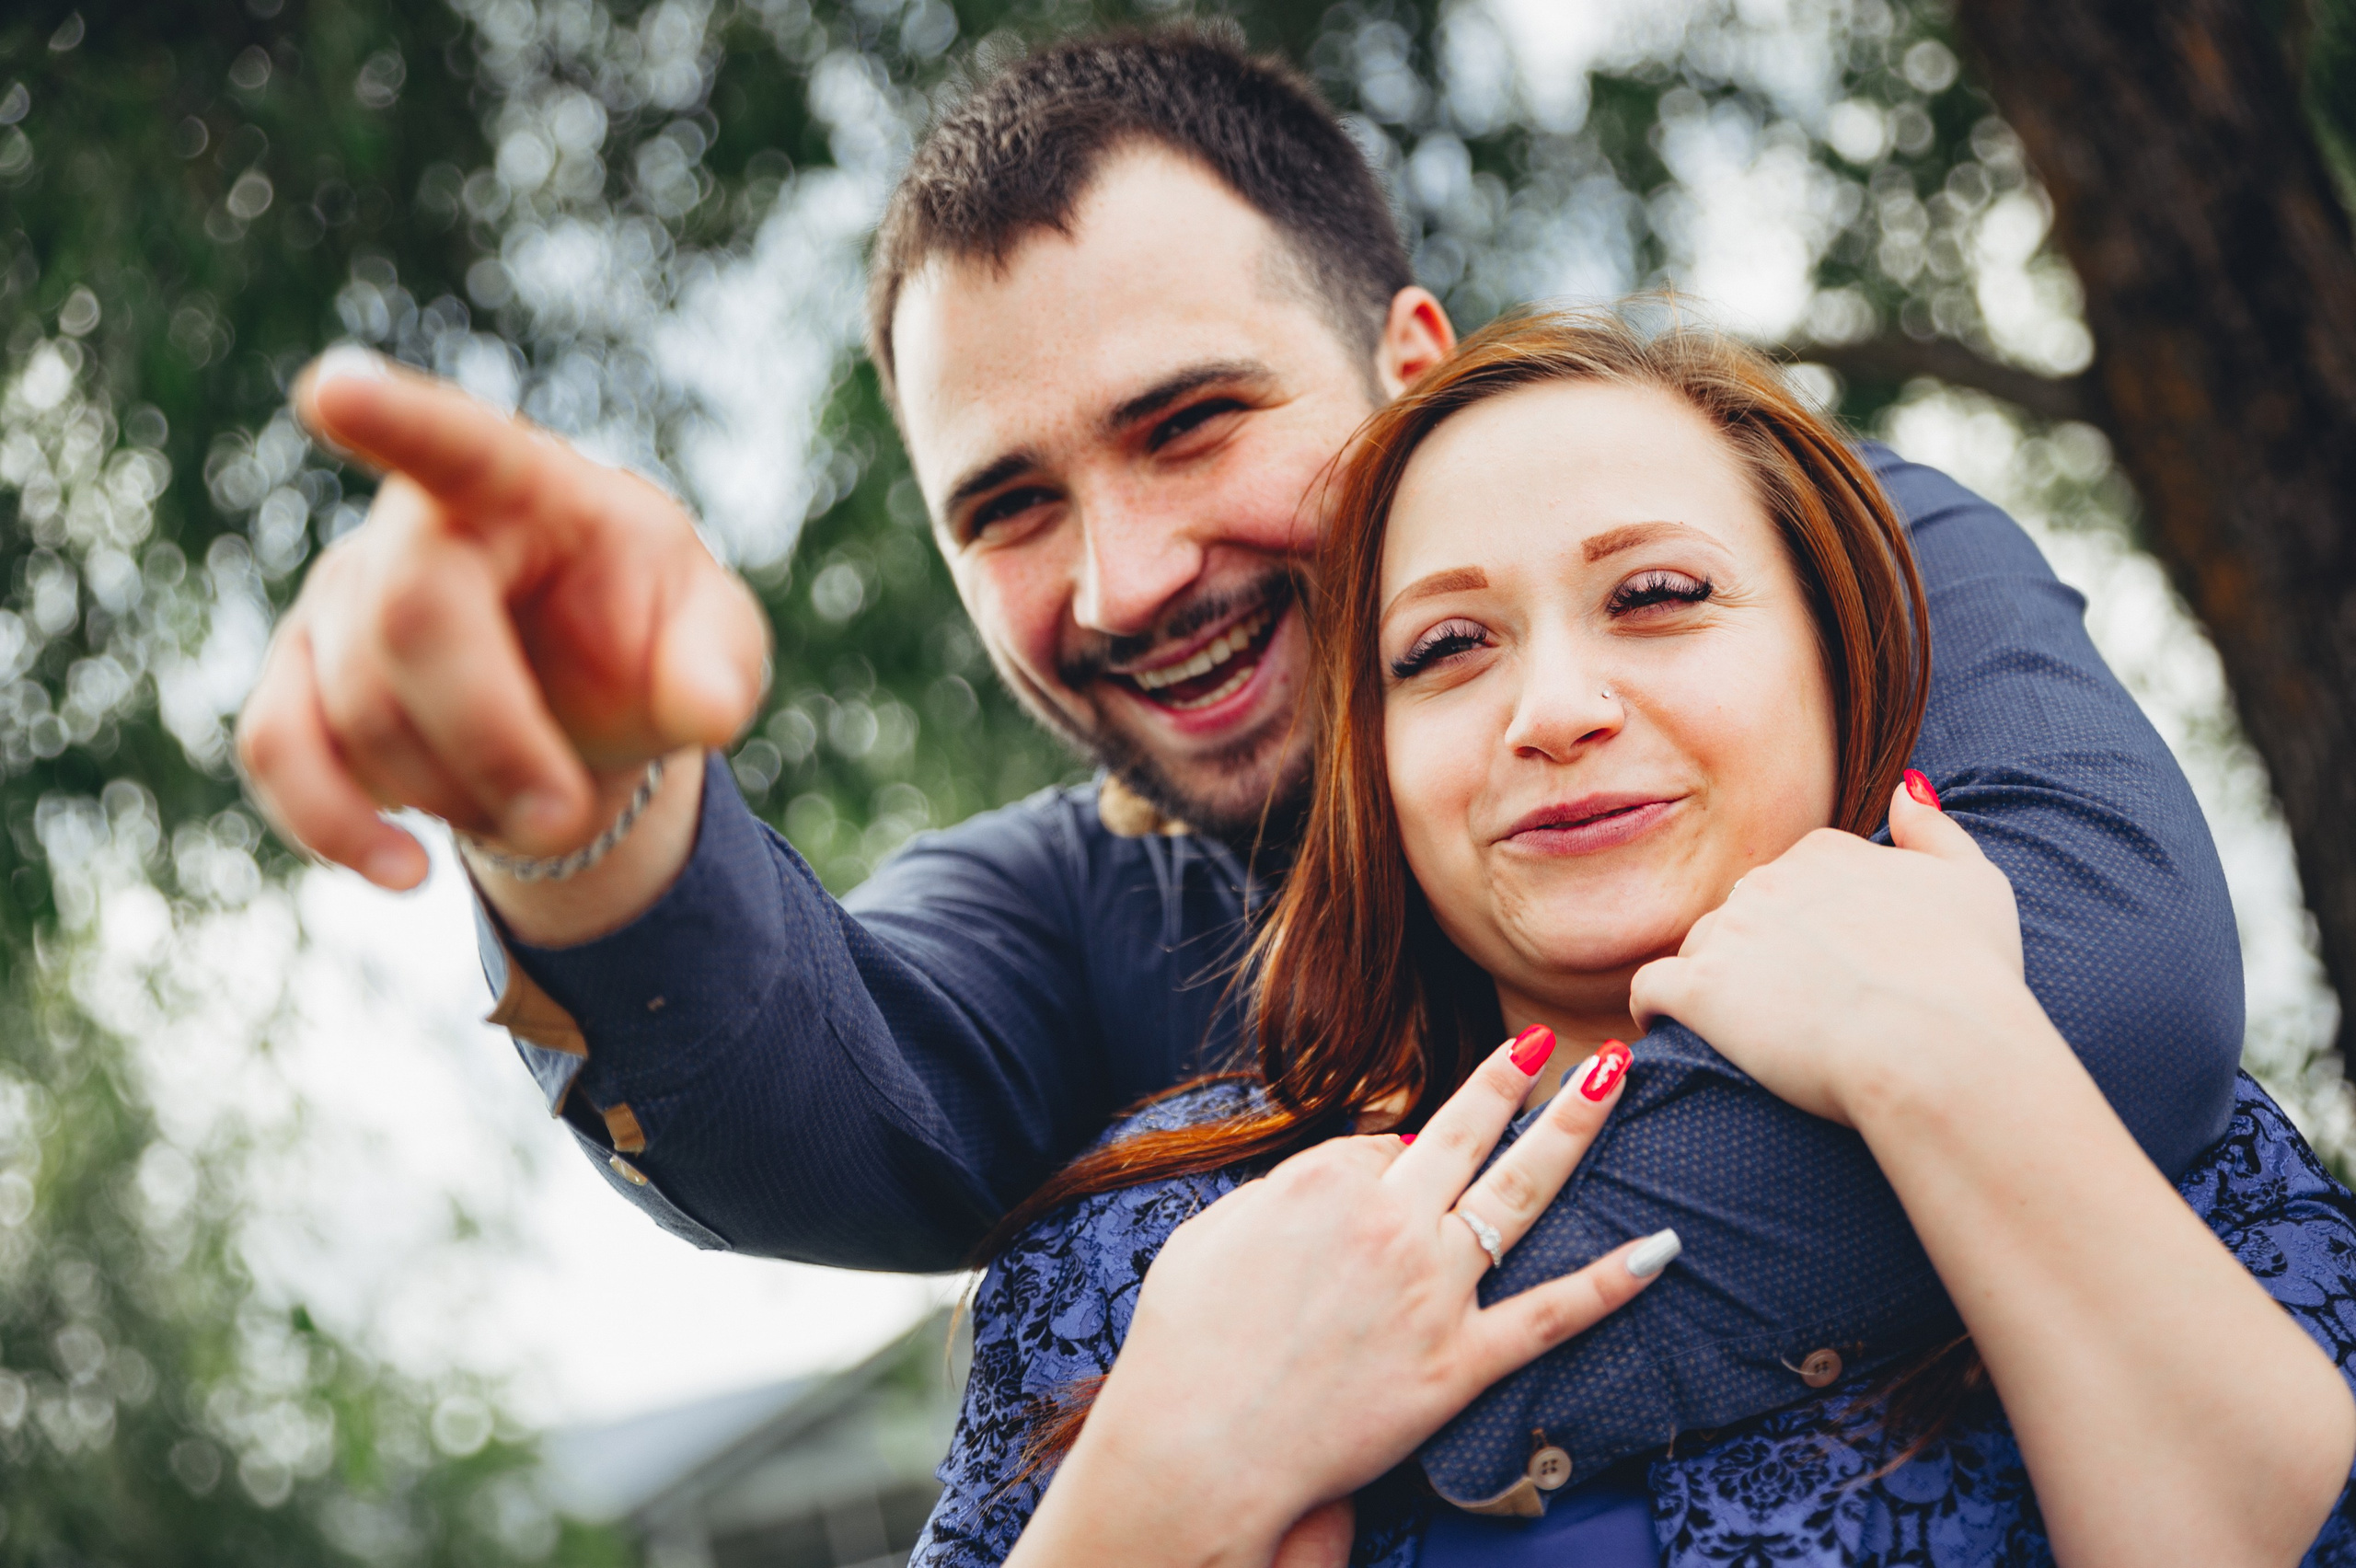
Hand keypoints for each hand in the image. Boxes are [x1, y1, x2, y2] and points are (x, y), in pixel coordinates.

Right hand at [235, 349, 769, 891]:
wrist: (589, 696)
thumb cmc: (650, 637)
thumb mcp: (713, 643)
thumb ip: (719, 666)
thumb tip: (708, 712)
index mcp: (524, 486)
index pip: (456, 443)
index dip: (394, 418)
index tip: (330, 389)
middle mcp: (414, 526)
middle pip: (408, 621)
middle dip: (488, 737)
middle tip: (563, 815)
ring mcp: (343, 597)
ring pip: (356, 708)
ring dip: (453, 791)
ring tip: (535, 806)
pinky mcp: (299, 677)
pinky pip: (280, 750)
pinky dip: (336, 825)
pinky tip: (405, 871)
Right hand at [1013, 1028, 1677, 1567]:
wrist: (1197, 1447)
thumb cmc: (1184, 1343)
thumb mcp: (1214, 1230)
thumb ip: (1284, 1190)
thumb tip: (1345, 1175)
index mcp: (1323, 1181)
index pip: (1381, 1143)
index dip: (1385, 1163)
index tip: (1383, 1183)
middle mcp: (1390, 1222)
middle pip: (1467, 1130)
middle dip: (1514, 1077)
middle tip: (1552, 1037)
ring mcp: (1432, 1292)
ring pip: (1522, 1192)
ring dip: (1573, 1128)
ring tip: (1613, 1077)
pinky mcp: (1459, 1364)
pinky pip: (1550, 1316)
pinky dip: (1610, 1283)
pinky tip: (1659, 1249)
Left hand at [1629, 773, 2029, 1126]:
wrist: (1936, 1045)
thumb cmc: (1968, 974)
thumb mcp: (1974, 884)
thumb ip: (1934, 830)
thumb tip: (1906, 787)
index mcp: (1825, 852)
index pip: (1791, 880)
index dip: (1804, 927)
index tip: (1826, 968)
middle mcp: (1767, 879)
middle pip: (1742, 913)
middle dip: (1758, 953)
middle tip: (1792, 1007)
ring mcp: (1728, 932)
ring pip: (1699, 949)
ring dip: (1714, 982)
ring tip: (1746, 1031)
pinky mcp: (1699, 989)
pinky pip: (1649, 991)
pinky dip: (1656, 1009)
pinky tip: (1672, 1030)